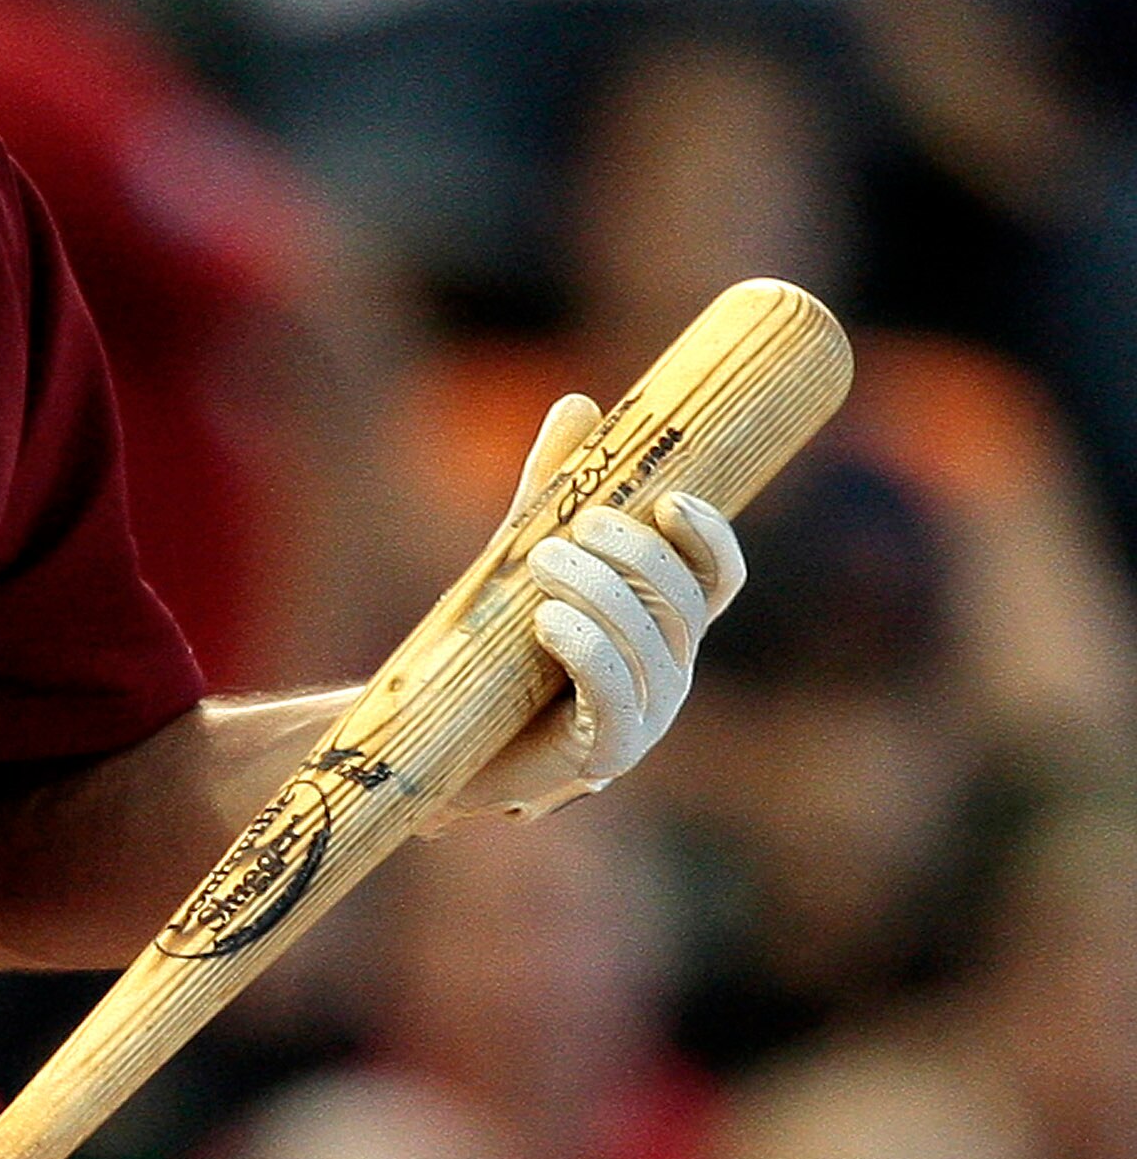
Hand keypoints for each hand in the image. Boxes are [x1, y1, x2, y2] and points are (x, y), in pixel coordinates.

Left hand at [437, 394, 746, 825]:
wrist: (441, 739)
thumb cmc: (498, 647)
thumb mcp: (524, 557)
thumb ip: (556, 492)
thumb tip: (581, 404)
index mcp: (665, 624)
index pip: (718, 578)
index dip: (709, 538)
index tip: (672, 498)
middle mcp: (670, 670)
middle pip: (680, 604)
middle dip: (634, 557)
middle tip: (577, 526)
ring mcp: (646, 717)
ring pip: (649, 646)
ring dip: (600, 593)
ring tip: (543, 559)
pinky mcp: (605, 755)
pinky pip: (615, 698)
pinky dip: (588, 650)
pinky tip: (548, 620)